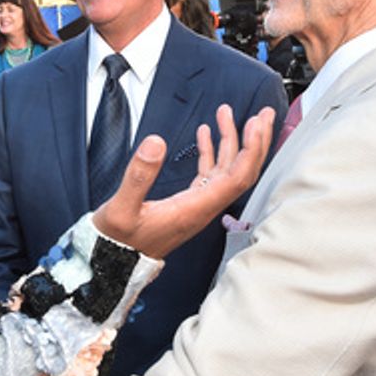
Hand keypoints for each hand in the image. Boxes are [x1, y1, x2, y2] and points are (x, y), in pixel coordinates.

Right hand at [94, 105, 274, 259]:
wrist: (112, 262)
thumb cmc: (118, 242)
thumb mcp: (121, 209)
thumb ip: (139, 176)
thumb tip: (156, 143)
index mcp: (195, 209)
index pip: (237, 177)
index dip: (250, 150)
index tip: (255, 124)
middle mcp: (203, 207)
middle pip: (241, 172)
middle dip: (255, 142)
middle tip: (262, 114)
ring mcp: (196, 204)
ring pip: (226, 170)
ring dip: (231, 141)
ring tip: (226, 113)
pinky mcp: (187, 202)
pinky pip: (209, 173)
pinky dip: (211, 151)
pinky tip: (206, 133)